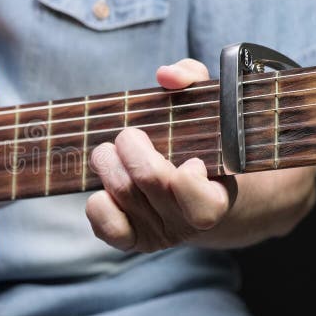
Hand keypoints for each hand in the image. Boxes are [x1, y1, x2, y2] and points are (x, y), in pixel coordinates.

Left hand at [85, 59, 235, 251]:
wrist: (206, 194)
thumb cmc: (204, 144)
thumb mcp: (209, 108)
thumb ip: (194, 81)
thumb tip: (166, 75)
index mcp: (217, 197)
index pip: (200, 204)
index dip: (187, 180)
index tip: (191, 159)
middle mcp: (187, 222)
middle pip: (149, 181)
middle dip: (132, 147)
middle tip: (130, 135)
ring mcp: (159, 234)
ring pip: (121, 193)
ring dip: (108, 162)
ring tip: (112, 150)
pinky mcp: (133, 240)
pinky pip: (105, 225)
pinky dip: (97, 201)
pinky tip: (105, 183)